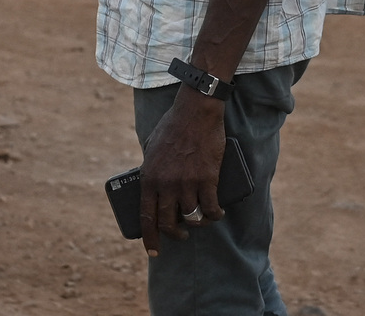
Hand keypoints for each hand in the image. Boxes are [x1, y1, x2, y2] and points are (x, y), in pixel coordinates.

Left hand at [138, 88, 224, 256]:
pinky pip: (211, 208)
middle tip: (181, 236)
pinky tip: (218, 214)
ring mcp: (187, 183)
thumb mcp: (151, 148)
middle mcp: (166, 184)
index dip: (150, 238)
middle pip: (169, 222)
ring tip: (201, 221)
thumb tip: (151, 186)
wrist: (195, 111)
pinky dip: (215, 215)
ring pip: (192, 218)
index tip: (153, 251)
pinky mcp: (207, 179)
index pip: (146, 217)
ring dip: (197, 224)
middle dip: (175, 235)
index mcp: (149, 177)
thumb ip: (150, 169)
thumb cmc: (172, 126)